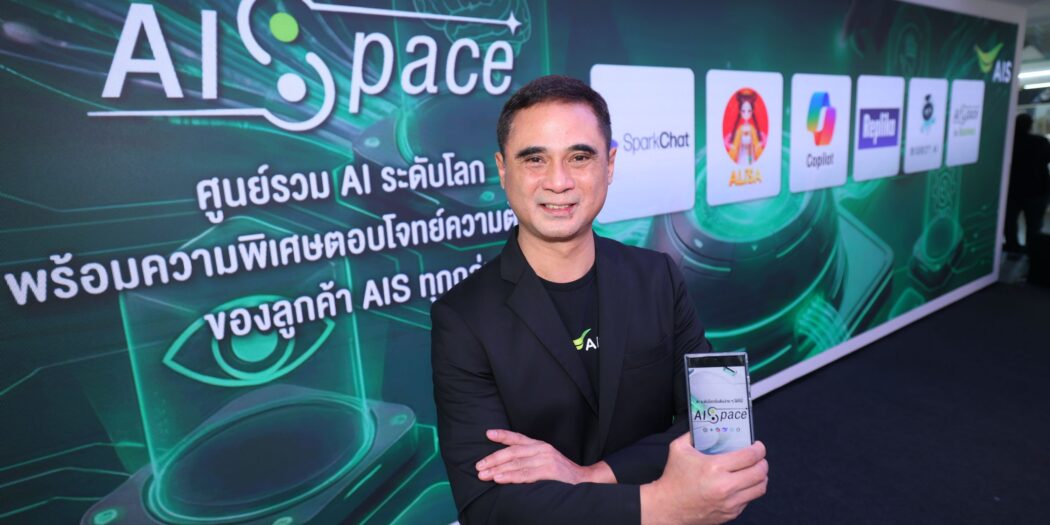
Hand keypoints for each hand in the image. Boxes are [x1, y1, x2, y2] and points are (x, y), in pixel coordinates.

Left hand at [475, 429, 614, 484]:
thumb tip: (503, 464)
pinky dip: (510, 476)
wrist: (584, 481)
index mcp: (539, 445)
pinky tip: (499, 478)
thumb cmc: (560, 474)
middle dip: (493, 459)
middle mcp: (542, 449)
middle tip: (478, 466)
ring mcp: (546, 460)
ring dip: (497, 469)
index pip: (517, 438)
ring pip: (516, 463)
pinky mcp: (549, 471)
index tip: (488, 433)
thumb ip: (527, 460)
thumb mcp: (544, 461)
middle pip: (512, 452)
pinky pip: (525, 474)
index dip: (503, 435)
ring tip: (483, 474)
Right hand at [640, 433, 767, 524]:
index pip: (750, 456)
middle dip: (763, 462)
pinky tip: (741, 484)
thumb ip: (693, 434)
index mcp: (715, 467)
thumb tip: (705, 425)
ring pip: (760, 488)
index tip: (758, 446)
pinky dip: (749, 490)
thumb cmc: (673, 479)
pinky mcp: (730, 513)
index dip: (759, 449)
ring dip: (761, 477)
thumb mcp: (679, 449)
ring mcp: (730, 502)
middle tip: (759, 458)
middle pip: (760, 472)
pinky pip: (749, 500)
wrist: (668, 507)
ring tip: (755, 471)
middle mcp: (725, 486)